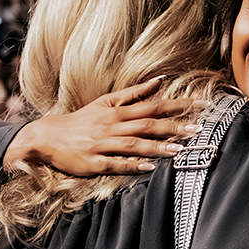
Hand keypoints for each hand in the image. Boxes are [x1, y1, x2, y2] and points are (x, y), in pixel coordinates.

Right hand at [4, 78, 206, 175]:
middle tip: (198, 129)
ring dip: (157, 147)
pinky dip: (131, 164)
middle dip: (173, 126)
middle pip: (147, 124)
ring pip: (133, 144)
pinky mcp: (93, 162)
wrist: (47, 136)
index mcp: (117, 111)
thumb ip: (134, 93)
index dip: (177, 105)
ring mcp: (102, 145)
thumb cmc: (81, 120)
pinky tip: (149, 167)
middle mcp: (112, 126)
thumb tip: (160, 81)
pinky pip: (115, 163)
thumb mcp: (106, 102)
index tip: (200, 106)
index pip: (153, 105)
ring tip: (179, 150)